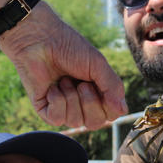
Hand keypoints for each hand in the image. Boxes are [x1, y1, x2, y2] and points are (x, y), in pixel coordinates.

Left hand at [0, 3, 126, 129]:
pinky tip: (52, 88)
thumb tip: (122, 110)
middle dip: (89, 102)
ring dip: (71, 98)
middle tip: (81, 83)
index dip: (108, 104)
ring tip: (64, 80)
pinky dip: (57, 101)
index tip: (99, 85)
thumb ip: (113, 88)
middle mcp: (82, 104)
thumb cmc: (70, 47)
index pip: (111, 115)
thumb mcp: (98, 65)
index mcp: (98, 93)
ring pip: (76, 121)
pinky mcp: (45, 110)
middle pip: (95, 123)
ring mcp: (63, 108)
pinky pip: (58, 119)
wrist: (40, 39)